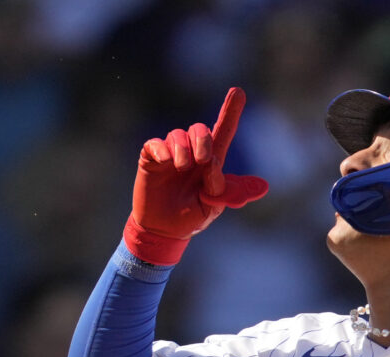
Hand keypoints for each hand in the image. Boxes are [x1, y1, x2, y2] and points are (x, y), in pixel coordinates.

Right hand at [123, 87, 269, 265]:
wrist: (162, 231)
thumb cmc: (190, 217)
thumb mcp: (212, 206)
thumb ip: (224, 189)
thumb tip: (235, 172)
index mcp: (211, 162)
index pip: (223, 132)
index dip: (230, 111)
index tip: (238, 91)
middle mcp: (192, 153)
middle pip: (200, 130)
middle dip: (203, 140)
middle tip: (202, 160)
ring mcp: (171, 154)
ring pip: (178, 135)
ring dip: (182, 150)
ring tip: (180, 168)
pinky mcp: (151, 158)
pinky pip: (155, 143)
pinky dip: (162, 149)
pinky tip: (165, 162)